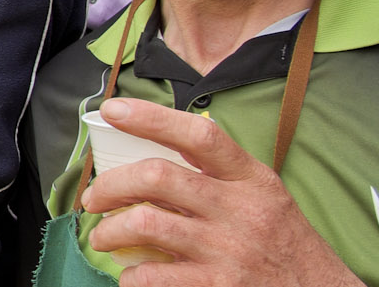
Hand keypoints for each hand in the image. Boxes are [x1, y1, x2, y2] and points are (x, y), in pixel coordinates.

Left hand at [80, 98, 360, 286]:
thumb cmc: (284, 245)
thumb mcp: (265, 198)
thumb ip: (219, 178)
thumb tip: (152, 162)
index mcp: (252, 179)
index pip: (200, 134)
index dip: (151, 117)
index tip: (113, 110)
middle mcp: (240, 209)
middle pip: (157, 176)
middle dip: (110, 184)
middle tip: (94, 198)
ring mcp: (229, 249)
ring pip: (146, 223)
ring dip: (109, 230)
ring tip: (103, 237)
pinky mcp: (219, 286)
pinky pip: (154, 275)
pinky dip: (131, 275)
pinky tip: (131, 274)